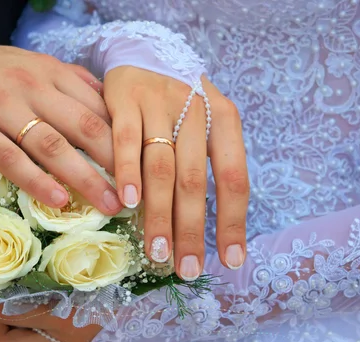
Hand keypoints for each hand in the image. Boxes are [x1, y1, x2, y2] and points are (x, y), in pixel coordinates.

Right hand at [0, 44, 122, 214]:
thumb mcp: (28, 65)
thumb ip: (68, 82)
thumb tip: (109, 102)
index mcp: (48, 70)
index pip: (98, 105)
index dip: (125, 138)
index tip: (142, 165)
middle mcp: (29, 85)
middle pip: (83, 126)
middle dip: (115, 162)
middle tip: (137, 193)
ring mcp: (0, 107)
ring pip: (52, 145)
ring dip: (85, 178)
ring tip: (108, 205)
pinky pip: (11, 158)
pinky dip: (37, 181)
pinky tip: (58, 200)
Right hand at [104, 67, 248, 279]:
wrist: (146, 52)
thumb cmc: (178, 102)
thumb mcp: (203, 124)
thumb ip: (205, 165)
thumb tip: (205, 228)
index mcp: (224, 119)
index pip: (234, 178)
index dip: (233, 222)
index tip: (230, 260)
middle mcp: (196, 111)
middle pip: (194, 180)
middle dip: (191, 230)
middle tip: (187, 270)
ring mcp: (159, 103)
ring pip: (161, 167)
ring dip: (159, 214)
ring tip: (158, 252)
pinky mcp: (125, 99)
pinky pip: (126, 141)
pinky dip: (127, 173)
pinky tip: (127, 204)